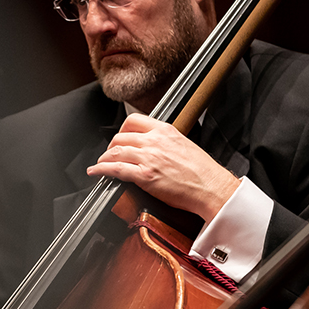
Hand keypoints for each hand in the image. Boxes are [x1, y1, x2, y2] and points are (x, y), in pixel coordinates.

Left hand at [87, 114, 239, 220]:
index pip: (134, 121)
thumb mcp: (184, 145)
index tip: (120, 137)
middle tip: (109, 155)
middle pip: (120, 137)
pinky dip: (102, 170)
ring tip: (100, 164)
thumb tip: (154, 147)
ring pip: (116, 152)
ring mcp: (149, 158)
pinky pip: (116, 169)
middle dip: (111, 147)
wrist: (211, 187)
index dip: (121, 130)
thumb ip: (166, 142)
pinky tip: (96, 172)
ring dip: (103, 159)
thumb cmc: (203, 171)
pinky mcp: (145, 176)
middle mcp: (155, 141)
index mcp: (165, 130)